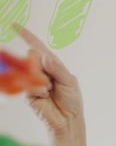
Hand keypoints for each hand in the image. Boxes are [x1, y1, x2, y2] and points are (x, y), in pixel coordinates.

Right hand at [17, 26, 85, 145]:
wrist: (68, 119)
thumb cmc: (72, 100)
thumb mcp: (70, 82)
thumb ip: (57, 68)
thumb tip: (44, 56)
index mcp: (52, 66)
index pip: (38, 48)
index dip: (27, 36)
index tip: (14, 25)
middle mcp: (40, 71)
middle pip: (33, 57)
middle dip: (43, 66)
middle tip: (52, 80)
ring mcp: (32, 81)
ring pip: (31, 70)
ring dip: (43, 80)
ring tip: (51, 90)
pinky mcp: (28, 93)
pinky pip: (31, 84)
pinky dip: (41, 89)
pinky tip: (46, 97)